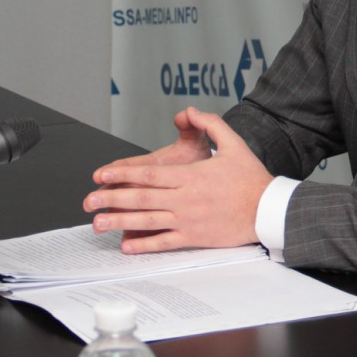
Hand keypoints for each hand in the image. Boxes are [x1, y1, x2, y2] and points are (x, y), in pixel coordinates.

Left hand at [85, 108, 272, 253]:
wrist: (268, 209)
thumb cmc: (251, 178)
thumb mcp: (233, 143)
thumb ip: (210, 124)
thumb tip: (189, 111)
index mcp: (190, 175)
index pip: (148, 174)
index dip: (122, 174)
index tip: (102, 175)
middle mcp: (184, 198)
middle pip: (140, 198)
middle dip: (110, 199)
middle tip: (88, 202)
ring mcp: (187, 220)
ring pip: (146, 222)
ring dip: (119, 223)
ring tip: (97, 224)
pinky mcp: (194, 238)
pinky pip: (164, 242)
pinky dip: (144, 245)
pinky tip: (127, 246)